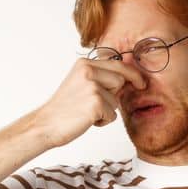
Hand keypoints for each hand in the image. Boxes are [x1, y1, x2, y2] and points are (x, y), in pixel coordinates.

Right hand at [32, 57, 147, 146]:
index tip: (141, 83)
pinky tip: (86, 119)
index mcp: (84, 64)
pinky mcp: (95, 103)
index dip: (133, 75)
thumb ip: (101, 77)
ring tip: (86, 111)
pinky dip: (102, 121)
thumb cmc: (65, 108)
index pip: (118, 64)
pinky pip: (112, 115)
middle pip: (121, 80)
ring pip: (117, 100)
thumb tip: (128, 79)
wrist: (46, 124)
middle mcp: (88, 71)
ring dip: (106, 110)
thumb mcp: (81, 84)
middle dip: (115, 95)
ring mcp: (92, 86)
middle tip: (95, 103)